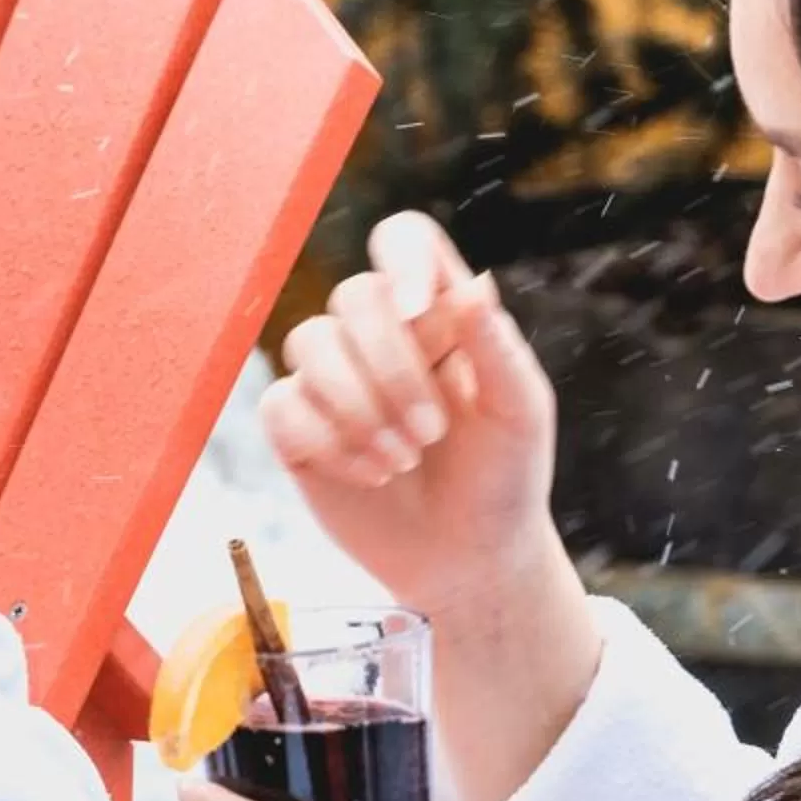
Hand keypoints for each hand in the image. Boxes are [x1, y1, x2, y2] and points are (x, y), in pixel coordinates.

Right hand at [262, 213, 565, 625]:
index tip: (420, 314)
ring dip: (359, 409)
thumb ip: (495, 345)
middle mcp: (381, 333)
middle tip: (432, 434)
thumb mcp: (519, 412)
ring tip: (404, 461)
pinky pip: (281, 405)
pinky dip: (330, 444)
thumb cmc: (503, 478)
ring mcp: (333, 377)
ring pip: (307, 343)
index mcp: (439, 313)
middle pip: (353, 296)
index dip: (401, 259)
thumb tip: (474, 283)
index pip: (403, 240)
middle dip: (392, 369)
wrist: (468, 559)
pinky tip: (371, 476)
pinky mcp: (298, 427)